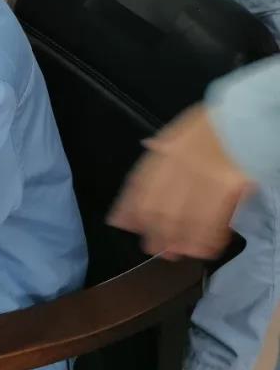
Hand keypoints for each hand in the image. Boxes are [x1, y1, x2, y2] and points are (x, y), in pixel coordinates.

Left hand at [108, 105, 253, 259]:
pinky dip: (207, 239)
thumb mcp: (181, 129)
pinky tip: (205, 249)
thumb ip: (164, 147)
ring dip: (179, 241)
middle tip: (153, 247)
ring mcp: (204, 177)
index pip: (139, 184)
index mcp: (166, 151)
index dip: (128, 207)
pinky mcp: (229, 188)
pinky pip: (214, 220)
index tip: (120, 223)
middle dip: (154, 231)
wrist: (248, 117)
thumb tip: (148, 153)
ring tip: (177, 252)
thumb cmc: (217, 124)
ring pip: (184, 219)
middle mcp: (179, 166)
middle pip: (159, 207)